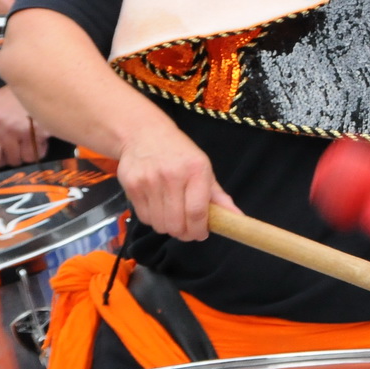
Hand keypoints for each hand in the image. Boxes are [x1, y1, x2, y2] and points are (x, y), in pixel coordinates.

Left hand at [0, 86, 47, 170]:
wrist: (39, 83)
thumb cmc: (10, 99)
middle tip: (5, 151)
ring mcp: (16, 130)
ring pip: (14, 162)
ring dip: (18, 155)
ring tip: (23, 140)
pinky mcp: (36, 133)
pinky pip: (32, 157)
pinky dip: (34, 152)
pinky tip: (35, 138)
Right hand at [115, 120, 234, 241]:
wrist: (143, 134)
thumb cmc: (179, 153)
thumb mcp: (204, 168)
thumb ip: (219, 196)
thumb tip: (237, 217)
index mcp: (195, 171)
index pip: (196, 212)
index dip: (199, 230)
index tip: (201, 234)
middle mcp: (172, 176)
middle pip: (176, 224)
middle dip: (184, 233)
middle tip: (187, 229)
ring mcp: (149, 182)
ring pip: (159, 225)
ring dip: (168, 227)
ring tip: (172, 216)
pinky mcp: (132, 187)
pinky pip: (144, 218)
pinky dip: (153, 219)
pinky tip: (158, 207)